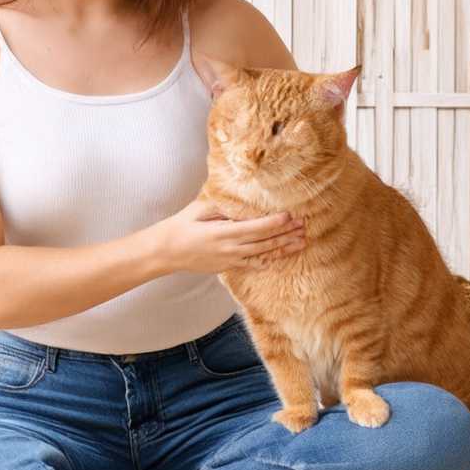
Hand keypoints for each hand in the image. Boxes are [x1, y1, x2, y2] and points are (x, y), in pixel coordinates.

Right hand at [150, 196, 305, 274]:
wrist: (165, 252)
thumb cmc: (181, 226)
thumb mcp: (200, 209)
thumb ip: (223, 206)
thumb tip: (243, 202)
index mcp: (222, 233)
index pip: (255, 228)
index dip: (274, 223)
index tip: (290, 216)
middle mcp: (229, 249)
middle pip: (264, 242)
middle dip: (285, 235)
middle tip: (304, 228)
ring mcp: (229, 260)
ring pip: (262, 255)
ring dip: (283, 249)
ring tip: (301, 243)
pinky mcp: (227, 267)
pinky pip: (252, 265)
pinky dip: (267, 261)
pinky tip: (281, 258)